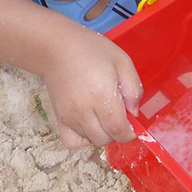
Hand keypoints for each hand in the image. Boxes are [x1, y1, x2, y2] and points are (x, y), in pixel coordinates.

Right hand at [40, 30, 143, 148]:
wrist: (57, 48)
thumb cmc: (92, 51)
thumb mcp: (122, 61)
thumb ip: (134, 88)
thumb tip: (133, 113)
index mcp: (102, 95)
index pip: (118, 129)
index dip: (130, 132)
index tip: (133, 125)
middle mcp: (84, 110)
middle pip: (105, 139)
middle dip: (117, 132)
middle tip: (119, 114)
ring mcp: (69, 116)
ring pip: (91, 141)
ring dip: (102, 133)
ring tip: (103, 114)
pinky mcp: (59, 119)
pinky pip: (72, 143)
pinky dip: (83, 139)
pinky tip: (89, 125)